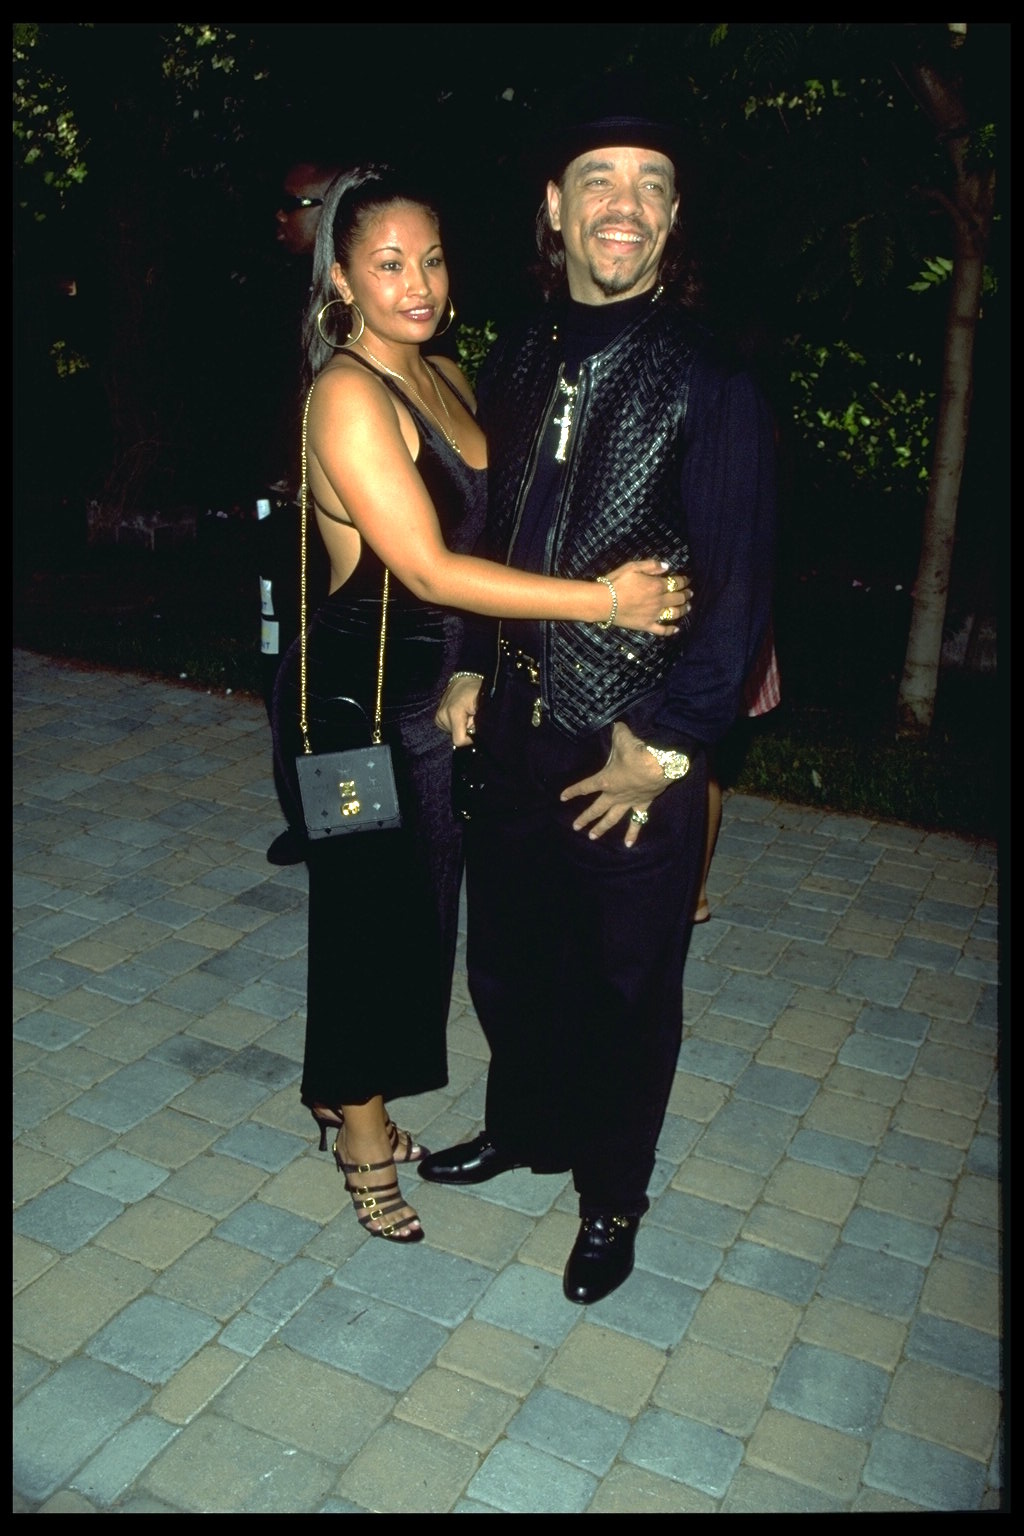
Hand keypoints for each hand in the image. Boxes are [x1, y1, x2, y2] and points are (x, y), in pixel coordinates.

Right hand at [434, 674, 482, 744]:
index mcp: (453, 712)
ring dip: (462, 726)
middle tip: (471, 716)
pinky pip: (448, 728)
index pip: (459, 740)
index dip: (470, 739)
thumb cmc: (477, 691)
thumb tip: (477, 737)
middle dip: (466, 729)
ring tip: (466, 713)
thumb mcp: (483, 706)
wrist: (465, 681)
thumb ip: (481, 723)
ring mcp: (439, 715)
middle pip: (456, 736)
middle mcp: (443, 714)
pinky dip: (456, 724)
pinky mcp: (438, 716)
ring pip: (453, 733)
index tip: (476, 729)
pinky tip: (460, 714)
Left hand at [560, 721, 668, 844]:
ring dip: (602, 828)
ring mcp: (628, 801)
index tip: (562, 797)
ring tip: (592, 837)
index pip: (584, 786)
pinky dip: (633, 832)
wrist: (659, 764)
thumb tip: (617, 725)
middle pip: (596, 808)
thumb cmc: (637, 751)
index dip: (572, 792)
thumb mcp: (622, 737)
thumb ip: (617, 732)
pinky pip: (637, 821)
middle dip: (585, 817)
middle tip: (575, 827)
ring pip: (612, 818)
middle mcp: (614, 794)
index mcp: (605, 779)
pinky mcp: (643, 804)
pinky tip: (628, 844)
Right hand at [602, 560, 692, 634]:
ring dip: (684, 610)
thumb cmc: (616, 582)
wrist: (603, 602)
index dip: (684, 580)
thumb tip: (666, 566)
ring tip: (688, 607)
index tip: (687, 579)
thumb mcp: (632, 566)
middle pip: (678, 598)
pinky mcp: (647, 625)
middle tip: (690, 593)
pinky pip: (662, 630)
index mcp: (657, 585)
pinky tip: (676, 629)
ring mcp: (654, 615)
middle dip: (686, 594)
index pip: (676, 582)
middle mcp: (659, 601)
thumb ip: (651, 565)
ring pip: (675, 613)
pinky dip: (671, 630)